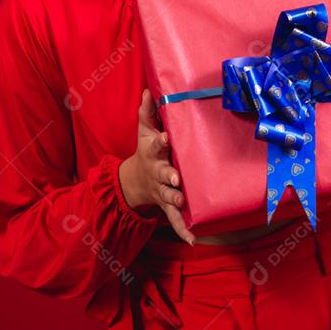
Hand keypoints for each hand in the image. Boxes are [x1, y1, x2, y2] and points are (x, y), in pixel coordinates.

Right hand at [118, 89, 195, 245]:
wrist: (137, 180)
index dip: (160, 140)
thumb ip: (147, 111)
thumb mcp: (143, 130)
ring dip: (175, 200)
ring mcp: (162, 191)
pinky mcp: (168, 206)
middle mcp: (157, 173)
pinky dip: (183, 229)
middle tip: (176, 178)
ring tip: (182, 201)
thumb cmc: (146, 150)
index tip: (165, 136)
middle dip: (168, 176)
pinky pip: (175, 219)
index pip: (156, 145)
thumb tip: (149, 90)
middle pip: (162, 174)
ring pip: (168, 196)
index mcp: (152, 153)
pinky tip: (193, 239)